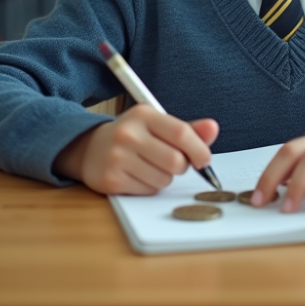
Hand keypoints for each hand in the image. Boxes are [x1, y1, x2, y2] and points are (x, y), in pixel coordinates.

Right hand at [52, 104, 218, 194]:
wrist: (90, 148)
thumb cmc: (133, 136)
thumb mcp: (157, 125)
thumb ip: (187, 129)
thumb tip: (213, 128)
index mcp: (143, 114)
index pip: (181, 133)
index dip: (199, 149)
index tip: (204, 159)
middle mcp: (128, 133)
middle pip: (175, 161)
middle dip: (181, 167)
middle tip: (173, 163)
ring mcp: (117, 157)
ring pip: (164, 179)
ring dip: (165, 178)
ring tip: (151, 167)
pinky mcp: (110, 180)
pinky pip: (148, 191)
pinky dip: (150, 187)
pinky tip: (138, 175)